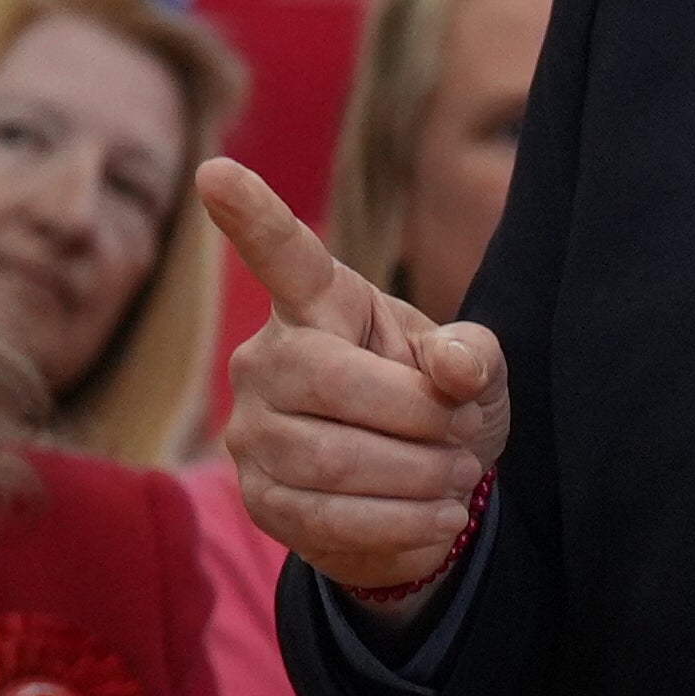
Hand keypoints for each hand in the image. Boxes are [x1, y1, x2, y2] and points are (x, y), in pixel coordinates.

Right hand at [199, 159, 508, 598]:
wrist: (428, 494)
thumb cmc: (441, 406)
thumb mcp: (478, 371)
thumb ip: (472, 356)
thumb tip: (453, 369)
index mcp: (322, 305)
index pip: (284, 257)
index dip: (251, 216)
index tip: (216, 171)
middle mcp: (269, 359)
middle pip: (333, 384)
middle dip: (419, 419)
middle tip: (464, 435)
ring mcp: (253, 431)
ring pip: (332, 459)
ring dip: (417, 476)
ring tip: (457, 476)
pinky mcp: (259, 499)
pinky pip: (327, 516)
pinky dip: (402, 524)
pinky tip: (438, 518)